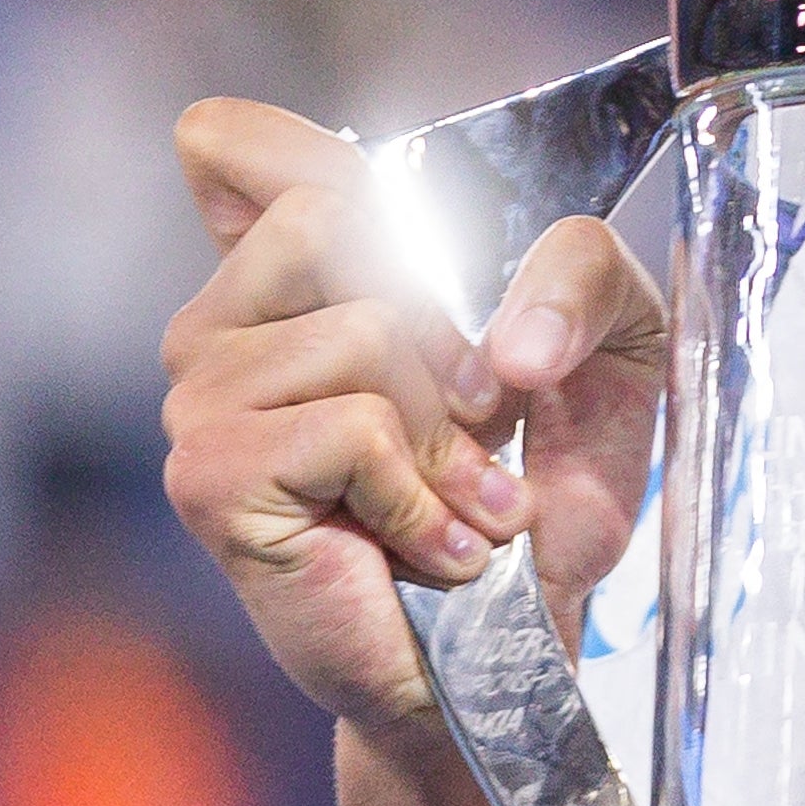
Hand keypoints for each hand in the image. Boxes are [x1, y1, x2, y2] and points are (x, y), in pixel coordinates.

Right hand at [159, 97, 665, 742]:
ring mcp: (199, 400)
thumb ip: (582, 270)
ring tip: (451, 507)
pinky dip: (421, 497)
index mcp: (283, 280)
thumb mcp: (604, 350)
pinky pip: (353, 426)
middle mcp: (219, 328)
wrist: (502, 663)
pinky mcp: (211, 476)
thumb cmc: (532, 506)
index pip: (229, 142)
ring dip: (446, 440)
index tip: (394, 247)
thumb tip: (509, 347)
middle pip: (337, 212)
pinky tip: (427, 551)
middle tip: (467, 431)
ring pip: (364, 330)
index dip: (302, 155)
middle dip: (444, 330)